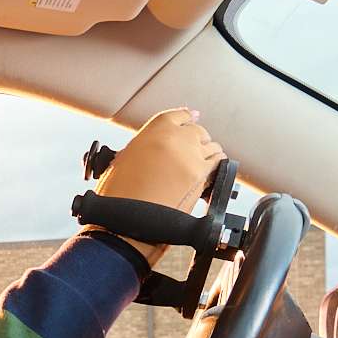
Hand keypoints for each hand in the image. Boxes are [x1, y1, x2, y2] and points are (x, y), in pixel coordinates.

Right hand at [88, 108, 225, 265]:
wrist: (128, 222)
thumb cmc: (118, 197)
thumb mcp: (123, 160)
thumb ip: (145, 146)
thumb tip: (155, 147)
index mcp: (155, 130)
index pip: (178, 115)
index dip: (185, 117)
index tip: (190, 117)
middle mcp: (177, 139)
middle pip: (197, 130)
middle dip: (194, 139)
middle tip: (187, 150)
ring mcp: (192, 157)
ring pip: (211, 145)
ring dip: (205, 152)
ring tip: (197, 162)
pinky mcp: (202, 176)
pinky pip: (219, 161)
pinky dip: (216, 164)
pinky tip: (210, 170)